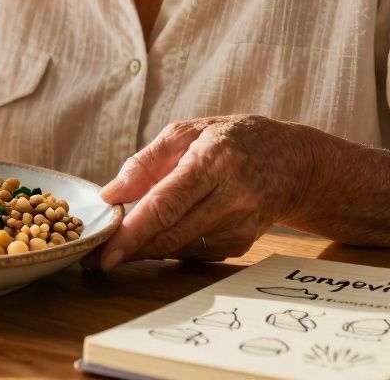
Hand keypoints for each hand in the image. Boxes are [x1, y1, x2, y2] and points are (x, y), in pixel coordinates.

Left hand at [95, 115, 319, 271]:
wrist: (294, 162)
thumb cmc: (232, 140)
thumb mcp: (186, 132)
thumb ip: (144, 163)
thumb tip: (109, 196)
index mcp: (212, 164)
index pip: (166, 205)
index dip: (133, 232)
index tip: (105, 253)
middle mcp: (230, 199)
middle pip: (170, 234)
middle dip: (129, 249)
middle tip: (95, 257)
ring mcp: (240, 226)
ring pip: (178, 248)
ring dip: (145, 248)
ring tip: (123, 240)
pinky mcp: (242, 244)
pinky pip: (193, 252)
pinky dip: (170, 245)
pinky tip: (164, 232)